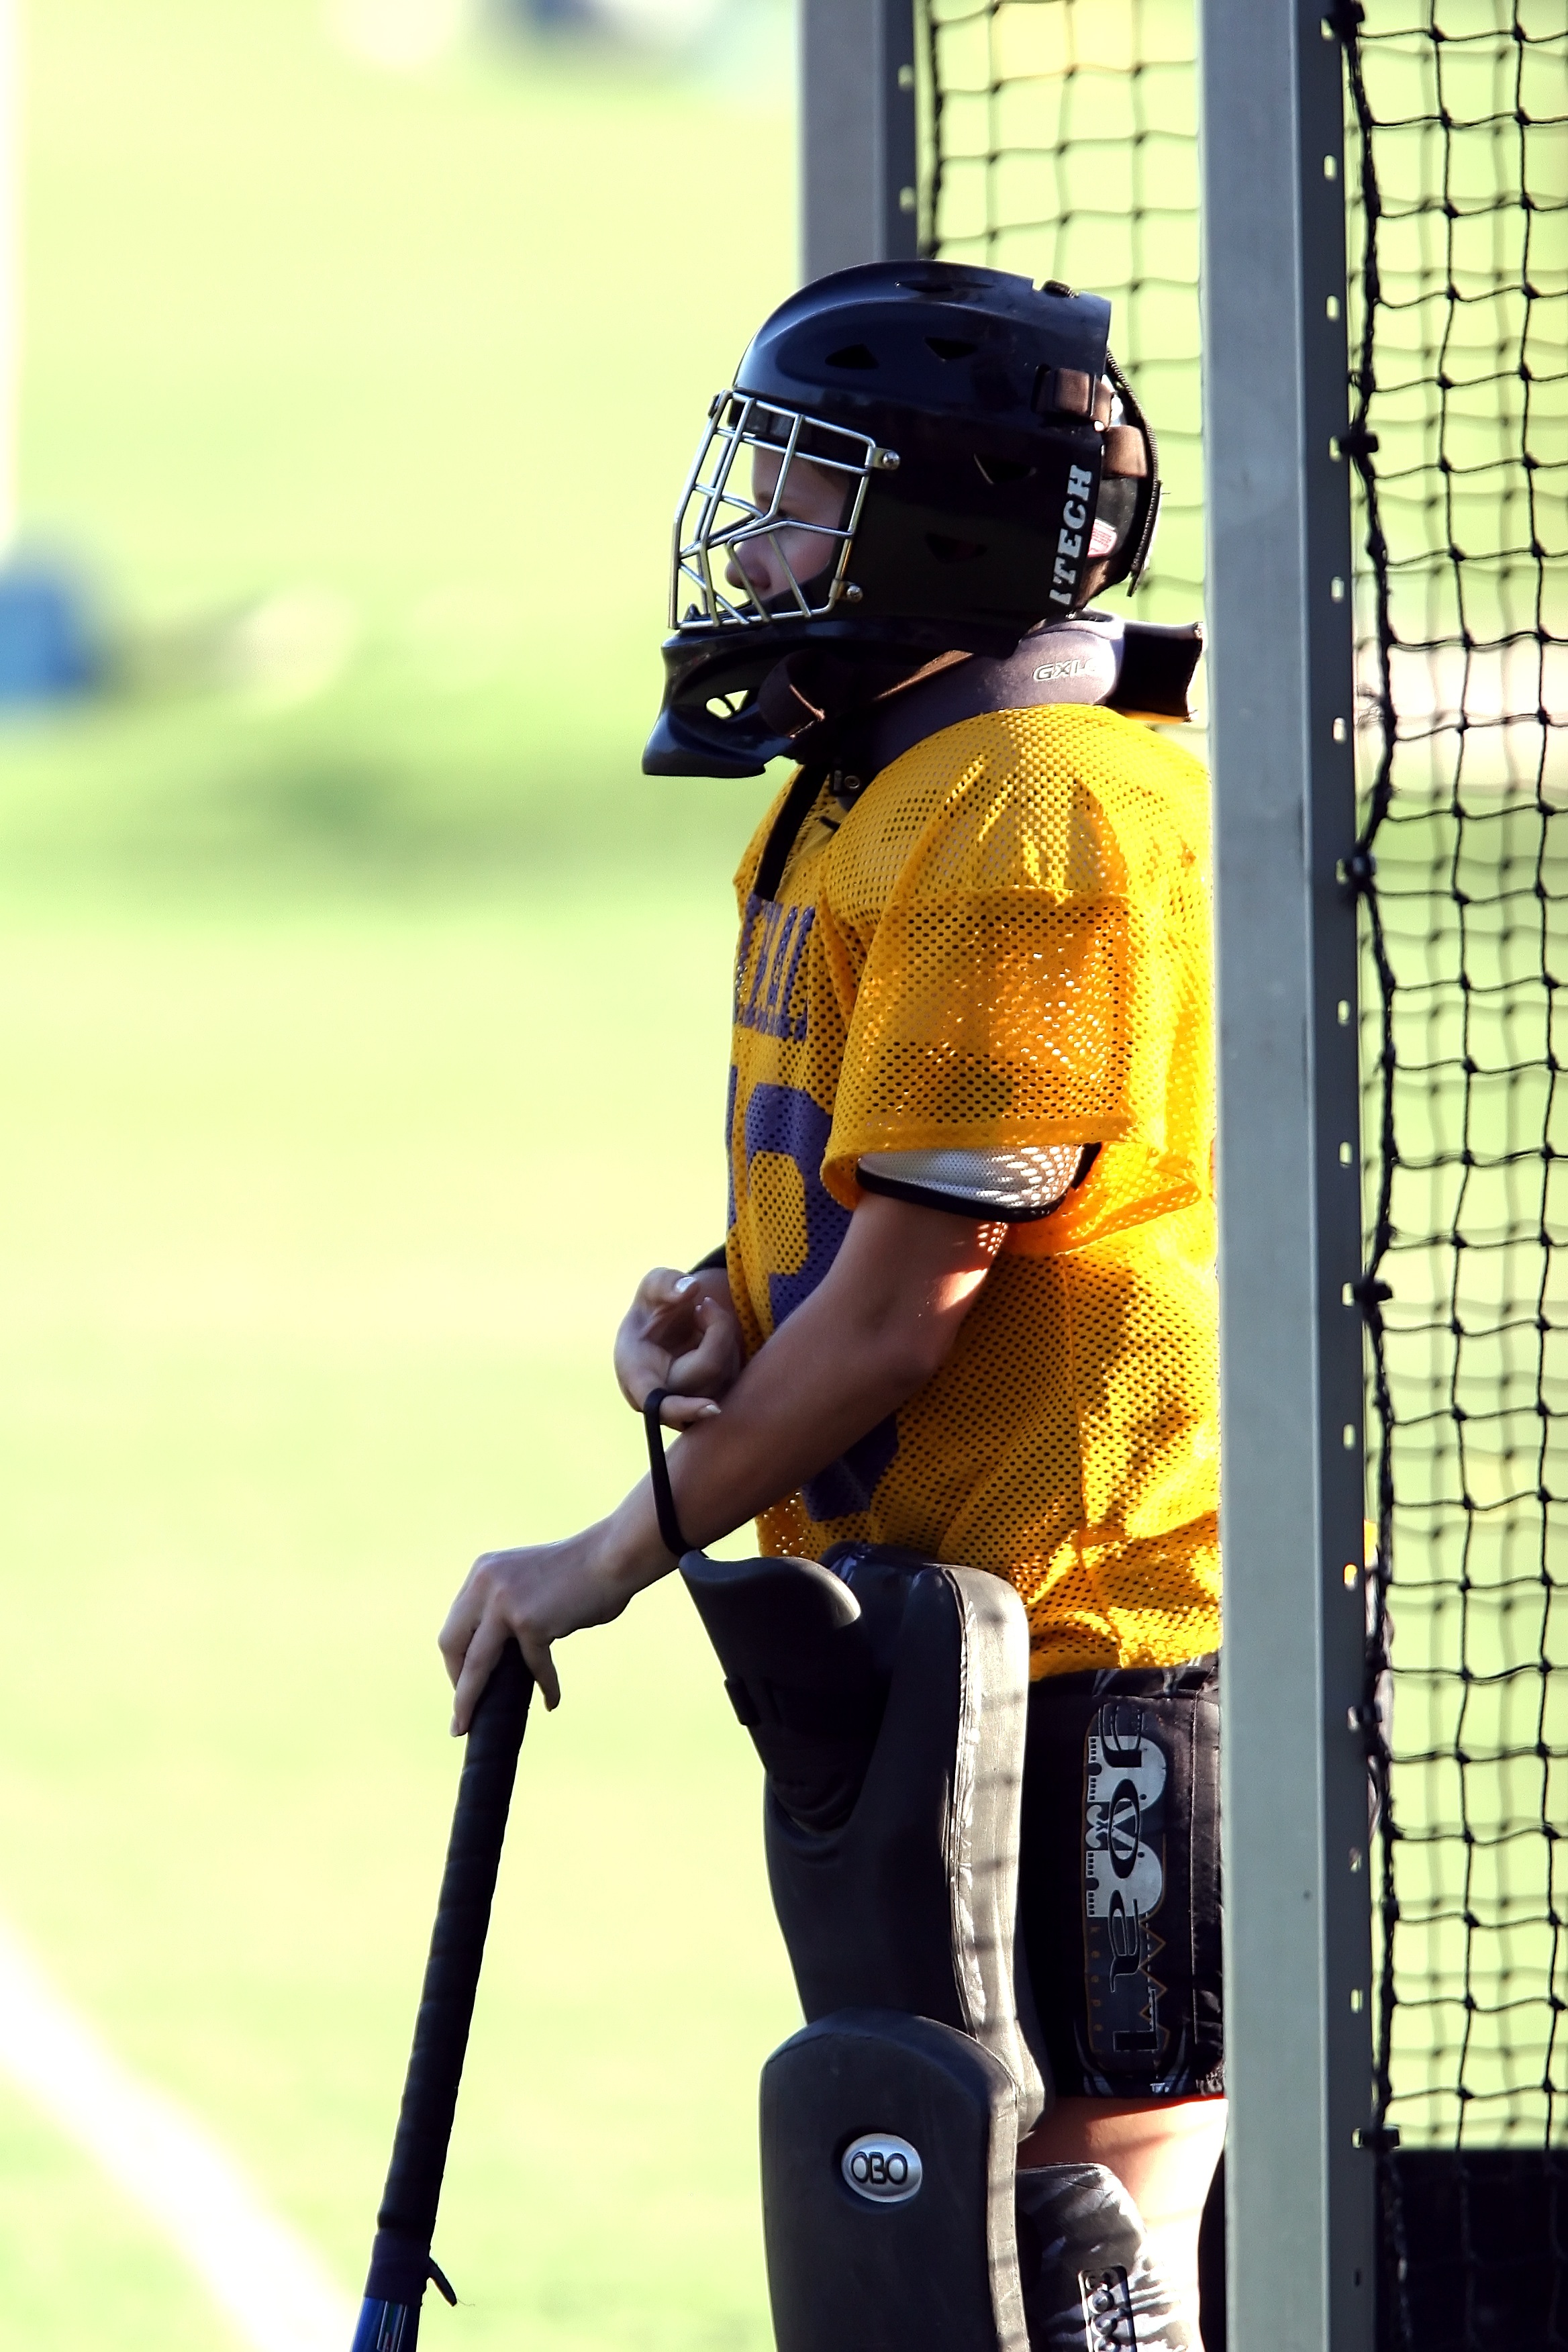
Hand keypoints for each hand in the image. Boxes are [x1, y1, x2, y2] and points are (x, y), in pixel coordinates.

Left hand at [440, 1529, 636, 1727]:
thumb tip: (498, 1653)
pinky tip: (553, 1701)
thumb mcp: (526, 1580)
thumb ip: (506, 1605)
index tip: (464, 1681)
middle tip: (460, 1713)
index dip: (456, 1658)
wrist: (614, 1555)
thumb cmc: (581, 1570)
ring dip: (469, 1699)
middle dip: (455, 1681)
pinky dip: (547, 1686)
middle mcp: (485, 1583)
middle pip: (451, 1643)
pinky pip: (533, 1667)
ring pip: (477, 1663)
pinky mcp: (531, 1621)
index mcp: (482, 1572)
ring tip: (467, 1725)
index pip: (454, 1623)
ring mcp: (505, 1602)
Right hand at [614, 1265, 743, 1428]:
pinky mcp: (714, 1399)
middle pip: (708, 1370)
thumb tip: (689, 1289)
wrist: (663, 1322)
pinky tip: (713, 1333)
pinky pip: (737, 1374)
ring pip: (727, 1371)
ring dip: (723, 1335)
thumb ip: (665, 1282)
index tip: (713, 1408)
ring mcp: (690, 1402)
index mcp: (636, 1375)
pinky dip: (731, 1346)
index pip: (660, 1404)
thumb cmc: (652, 1305)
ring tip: (702, 1315)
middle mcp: (663, 1396)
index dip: (685, 1409)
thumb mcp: (651, 1285)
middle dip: (716, 1329)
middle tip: (704, 1304)